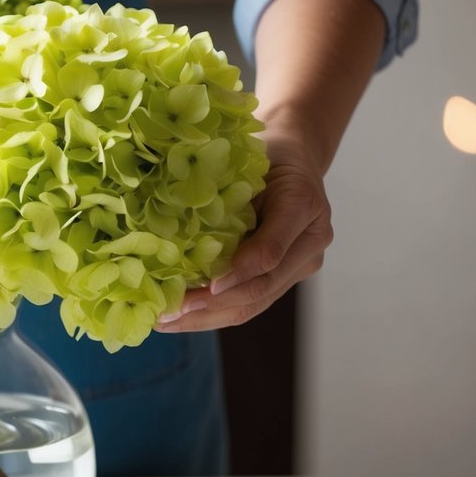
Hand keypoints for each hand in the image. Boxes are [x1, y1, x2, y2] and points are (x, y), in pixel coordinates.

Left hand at [155, 130, 332, 331]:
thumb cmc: (263, 153)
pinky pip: (248, 303)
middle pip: (260, 290)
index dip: (238, 273)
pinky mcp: (282, 278)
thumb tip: (194, 242)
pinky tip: (180, 317)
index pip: (270, 254)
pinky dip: (212, 314)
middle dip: (212, 307)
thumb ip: (235, 202)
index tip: (205, 287)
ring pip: (252, 306)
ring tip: (166, 323)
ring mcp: (298, 266)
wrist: (290, 153)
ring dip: (206, 319)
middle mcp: (309, 246)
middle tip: (170, 313)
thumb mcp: (250, 164)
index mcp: (304, 209)